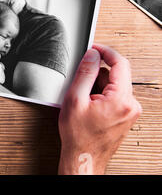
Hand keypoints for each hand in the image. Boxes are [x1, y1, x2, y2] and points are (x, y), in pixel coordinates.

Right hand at [58, 44, 141, 174]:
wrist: (84, 157)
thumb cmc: (79, 136)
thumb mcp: (75, 99)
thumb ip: (85, 73)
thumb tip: (92, 55)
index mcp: (121, 99)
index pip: (120, 63)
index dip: (105, 51)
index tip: (94, 48)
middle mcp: (131, 105)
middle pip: (116, 74)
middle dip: (97, 74)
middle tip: (80, 85)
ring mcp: (130, 111)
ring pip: (114, 85)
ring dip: (98, 86)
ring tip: (83, 101)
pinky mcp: (126, 115)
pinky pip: (115, 96)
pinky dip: (101, 95)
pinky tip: (89, 106)